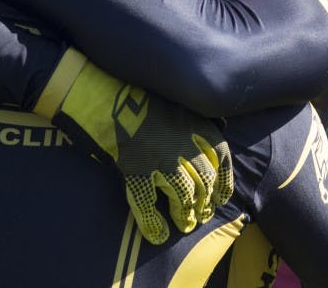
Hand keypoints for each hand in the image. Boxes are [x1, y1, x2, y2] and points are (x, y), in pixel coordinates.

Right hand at [34, 49, 233, 243]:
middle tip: (202, 215)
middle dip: (206, 203)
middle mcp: (184, 144)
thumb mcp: (178, 101)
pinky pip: (148, 204)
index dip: (223, 183)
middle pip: (204, 182)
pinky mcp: (135, 170)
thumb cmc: (140, 96)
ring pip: (184, 196)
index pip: (221, 160)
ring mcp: (160, 159)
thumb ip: (198, 120)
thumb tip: (221, 127)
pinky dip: (153, 223)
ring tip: (186, 225)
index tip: (220, 198)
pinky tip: (157, 235)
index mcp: (197, 126)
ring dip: (187, 215)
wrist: (104, 93)